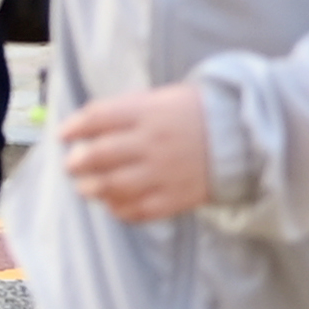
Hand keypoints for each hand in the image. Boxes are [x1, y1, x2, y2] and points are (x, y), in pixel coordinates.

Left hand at [50, 82, 215, 224]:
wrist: (245, 138)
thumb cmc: (200, 113)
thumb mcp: (165, 98)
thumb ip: (130, 109)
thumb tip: (92, 124)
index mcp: (149, 113)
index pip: (97, 118)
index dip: (74, 127)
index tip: (64, 135)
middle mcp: (152, 143)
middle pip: (99, 155)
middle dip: (77, 162)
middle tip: (71, 165)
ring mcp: (163, 174)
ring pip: (112, 186)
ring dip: (91, 188)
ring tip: (86, 188)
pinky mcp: (174, 198)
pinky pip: (137, 210)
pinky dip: (118, 210)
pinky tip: (113, 204)